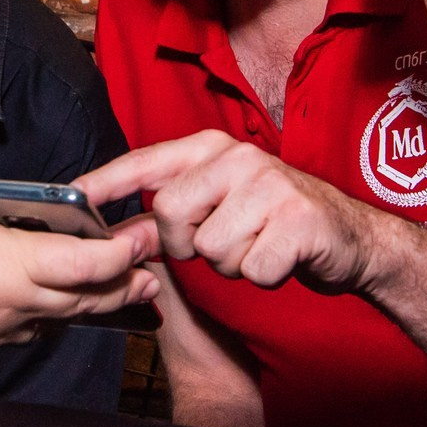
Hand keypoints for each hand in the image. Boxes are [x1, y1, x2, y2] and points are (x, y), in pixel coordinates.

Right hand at [0, 205, 161, 366]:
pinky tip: (51, 310)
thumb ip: (6, 235)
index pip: (87, 265)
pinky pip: (27, 332)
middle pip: (85, 299)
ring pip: (60, 319)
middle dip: (123, 287)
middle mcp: (16, 306)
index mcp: (13, 266)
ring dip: (92, 306)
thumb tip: (28, 240)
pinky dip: (49, 318)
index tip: (141, 240)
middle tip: (150, 275)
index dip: (121, 254)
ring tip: (120, 295)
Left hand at [75, 131, 374, 295]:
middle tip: (222, 242)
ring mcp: (272, 186)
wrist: (353, 238)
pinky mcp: (299, 220)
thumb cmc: (277, 224)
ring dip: (231, 264)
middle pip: (171, 214)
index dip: (107, 181)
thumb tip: (120, 237)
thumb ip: (171, 219)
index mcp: (214, 149)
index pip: (147, 162)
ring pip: (211, 249)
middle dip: (187, 245)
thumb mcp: (221, 209)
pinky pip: (251, 269)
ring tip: (259, 246)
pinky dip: (262, 277)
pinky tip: (281, 259)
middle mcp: (240, 158)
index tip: (73, 195)